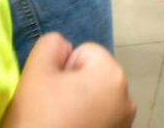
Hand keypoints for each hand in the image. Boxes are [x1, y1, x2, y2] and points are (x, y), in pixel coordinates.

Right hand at [0, 33, 135, 127]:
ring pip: (93, 99)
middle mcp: (128, 97)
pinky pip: (98, 119)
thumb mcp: (35, 72)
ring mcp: (125, 123)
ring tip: (59, 123)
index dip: (62, 69)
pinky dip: (84, 123)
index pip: (84, 52)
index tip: (50, 93)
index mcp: (113, 75)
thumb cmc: (37, 119)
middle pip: (91, 76)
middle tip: (52, 110)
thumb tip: (65, 46)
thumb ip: (52, 45)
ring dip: (77, 107)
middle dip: (71, 88)